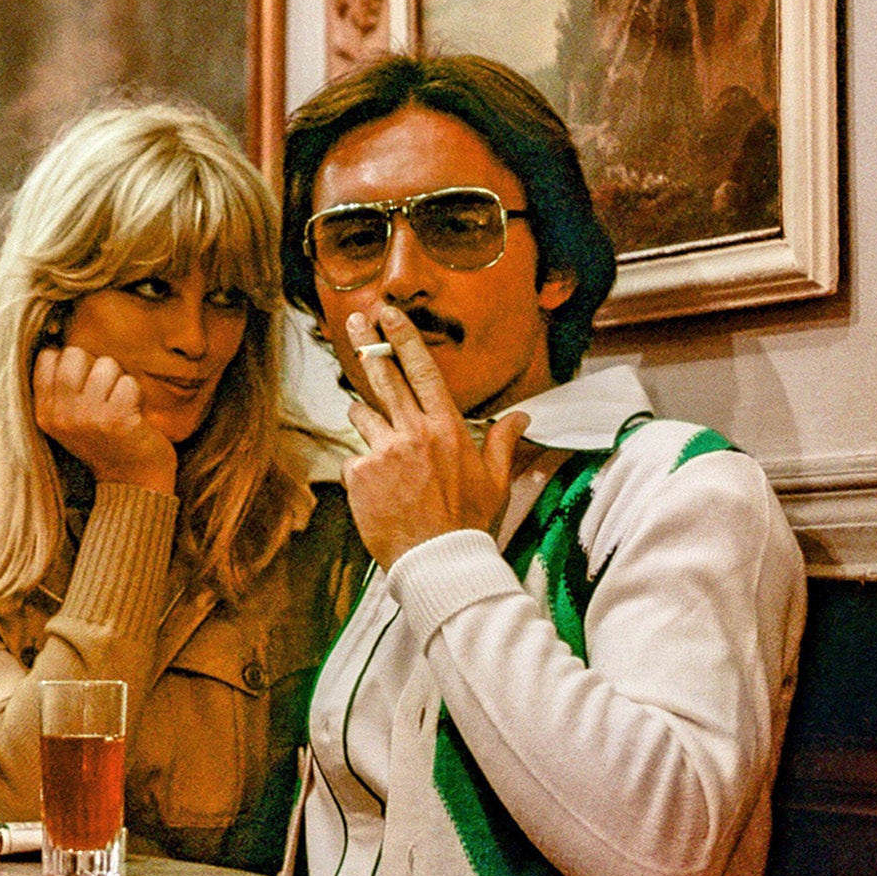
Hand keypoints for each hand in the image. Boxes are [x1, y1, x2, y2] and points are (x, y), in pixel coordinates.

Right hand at [32, 345, 178, 494]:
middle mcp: (60, 415)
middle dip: (96, 366)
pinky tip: (134, 416)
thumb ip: (61, 385)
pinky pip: (129, 382)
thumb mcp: (70, 418)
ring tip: (120, 406)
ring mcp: (86, 417)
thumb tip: (59, 333)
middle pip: (75, 354)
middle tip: (105, 396)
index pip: (49, 356)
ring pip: (105, 364)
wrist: (133, 484)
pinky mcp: (115, 420)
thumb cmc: (106, 442)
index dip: (73, 363)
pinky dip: (136, 395)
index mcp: (44, 411)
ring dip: (120, 381)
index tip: (85, 387)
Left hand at [340, 307, 527, 568]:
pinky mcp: (360, 475)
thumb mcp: (495, 481)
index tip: (388, 313)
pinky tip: (378, 491)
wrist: (437, 562)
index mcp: (446, 428)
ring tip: (380, 444)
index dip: (403, 337)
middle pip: (384, 377)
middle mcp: (413, 432)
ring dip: (365, 420)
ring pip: (362, 416)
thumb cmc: (468, 523)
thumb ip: (502, 443)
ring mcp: (383, 452)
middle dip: (366, 345)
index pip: (422, 370)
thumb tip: (522, 417)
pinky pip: (353, 460)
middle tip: (354, 322)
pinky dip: (361, 470)